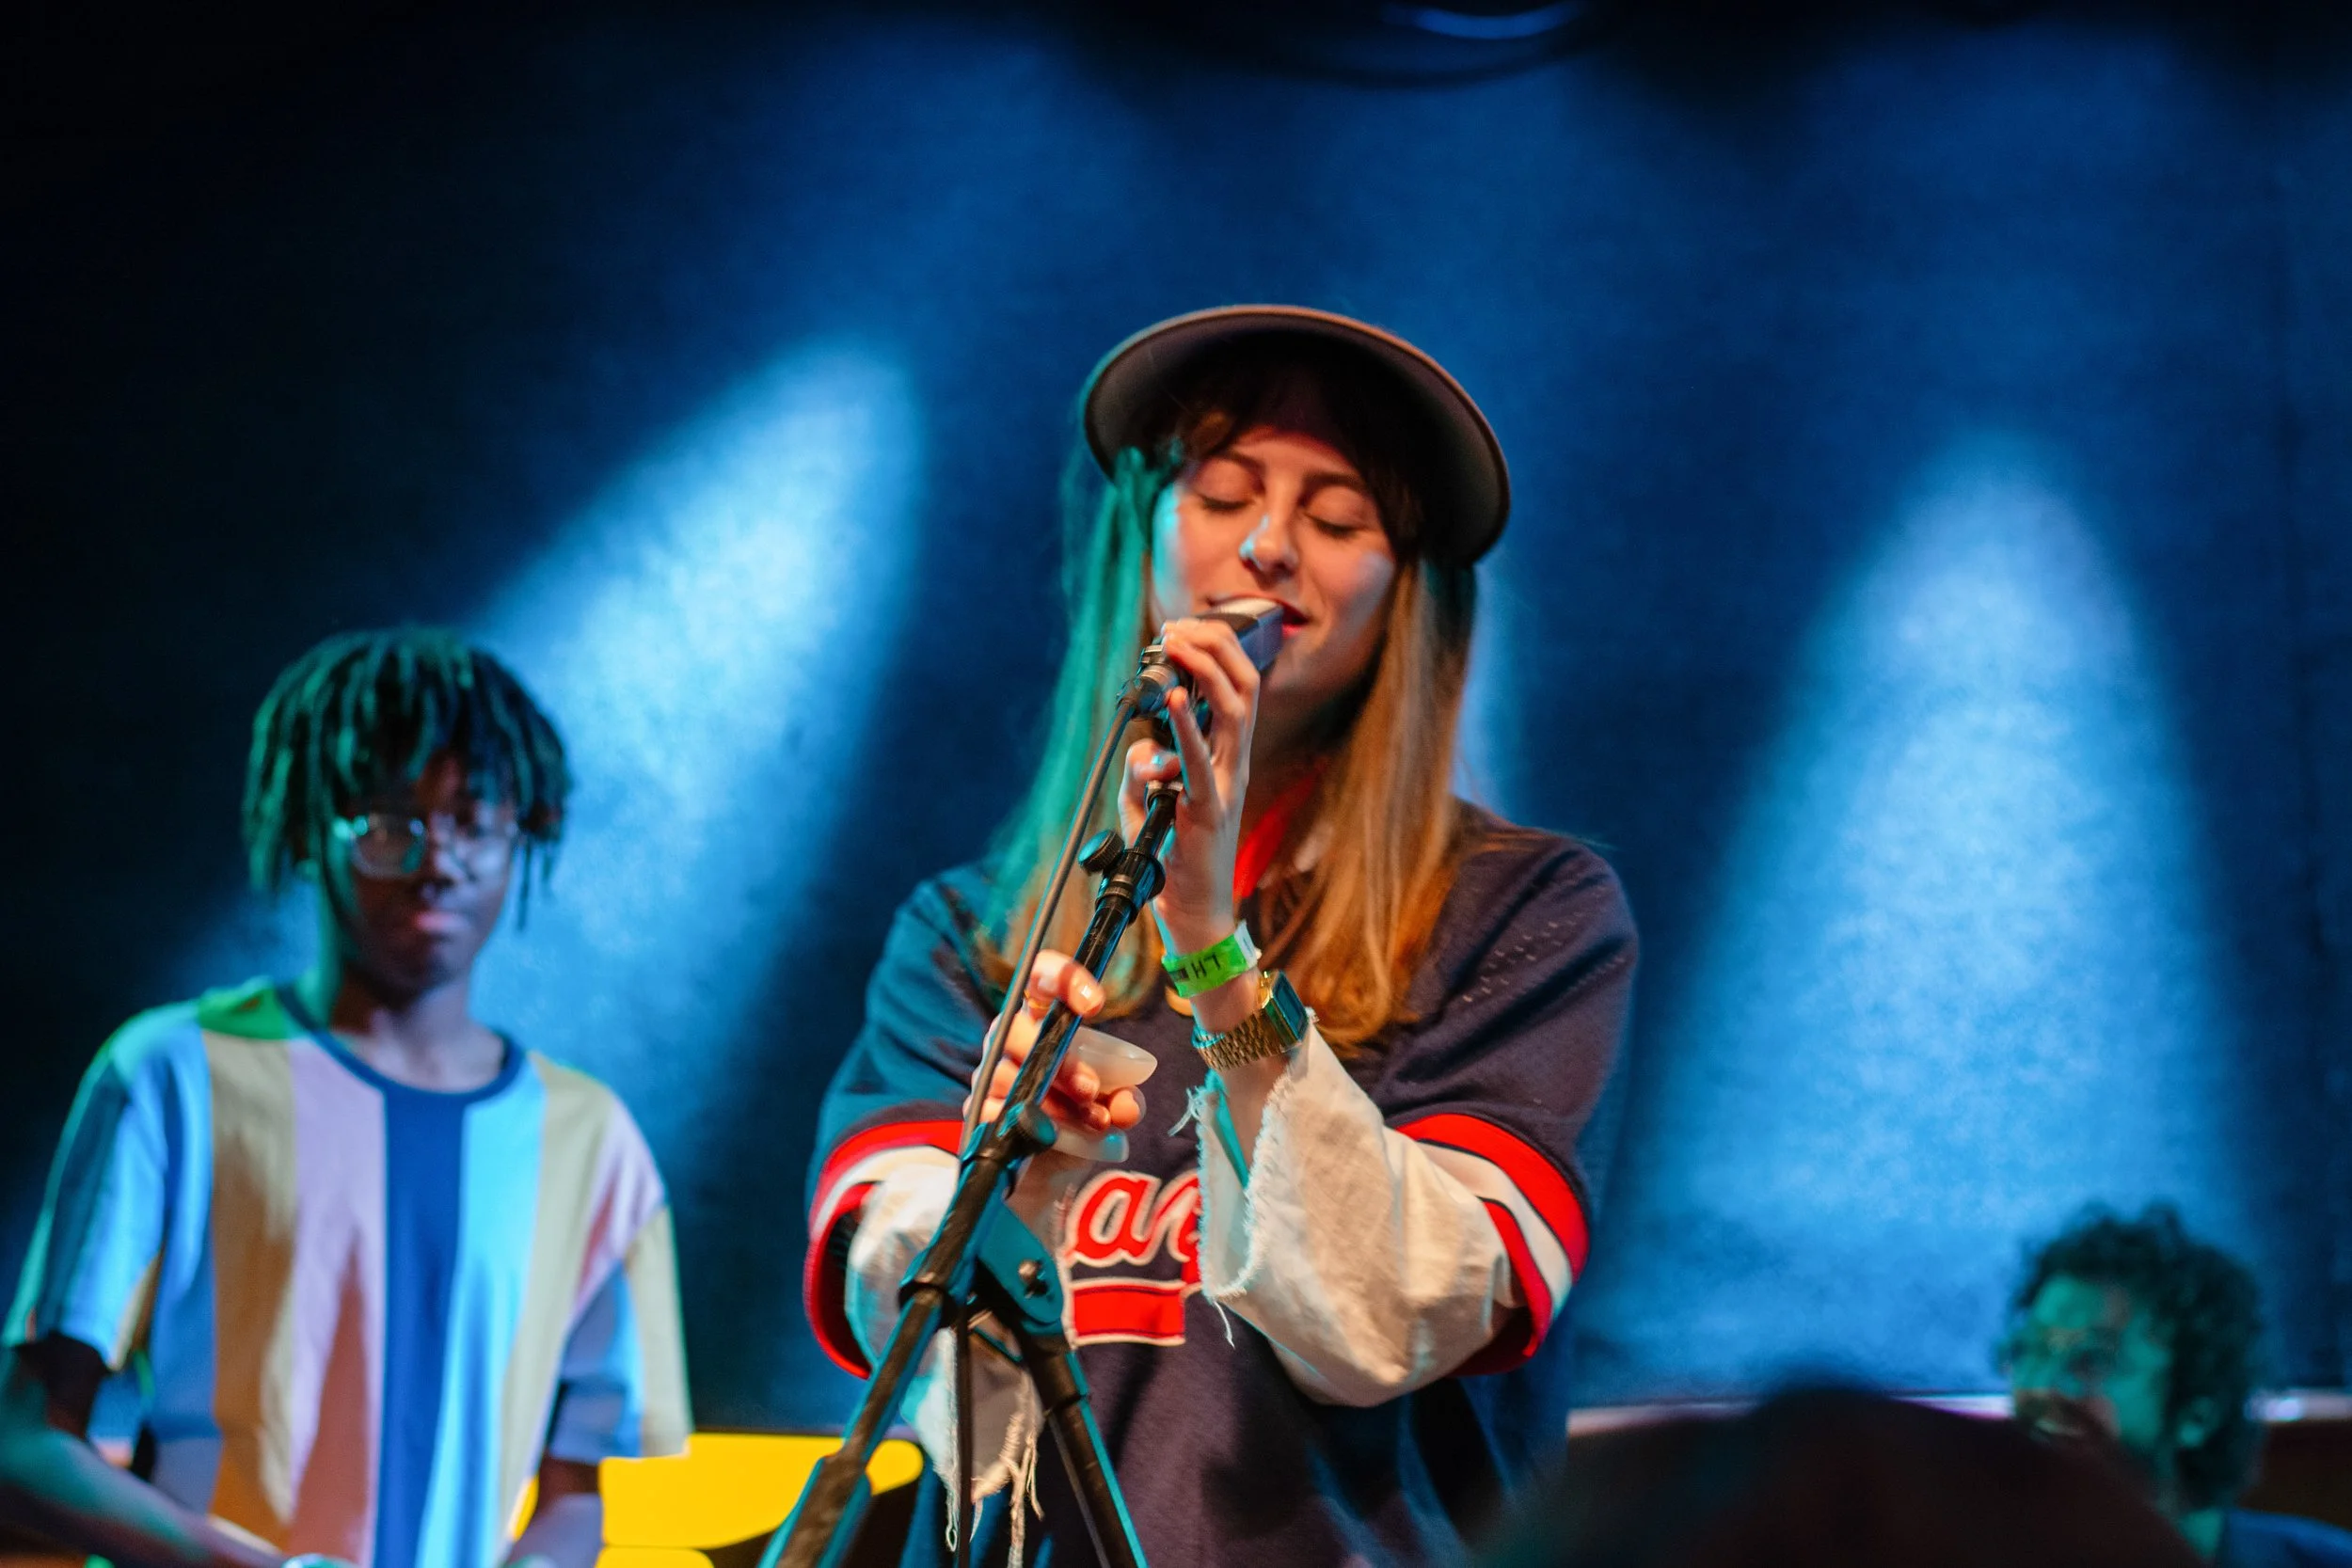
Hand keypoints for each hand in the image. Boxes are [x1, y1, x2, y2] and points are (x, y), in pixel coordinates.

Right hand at [967, 952, 1147, 1227]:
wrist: (1052, 1174)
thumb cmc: (1082, 1119)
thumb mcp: (1114, 1108)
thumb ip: (1125, 1101)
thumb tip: (1125, 1105)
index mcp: (1044, 1020)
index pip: (1040, 979)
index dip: (1063, 978)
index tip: (1095, 1005)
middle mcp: (1011, 1039)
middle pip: (1019, 1028)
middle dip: (1061, 1061)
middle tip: (1092, 1090)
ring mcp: (989, 1075)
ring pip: (1009, 1074)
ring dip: (1054, 1101)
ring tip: (1091, 1122)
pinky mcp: (979, 1111)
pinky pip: (996, 1112)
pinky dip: (1031, 1126)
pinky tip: (1055, 1139)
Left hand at [1122, 617, 1260, 955]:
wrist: (1194, 914)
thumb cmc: (1174, 859)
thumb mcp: (1147, 805)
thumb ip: (1141, 772)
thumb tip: (1139, 750)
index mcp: (1228, 759)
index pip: (1236, 689)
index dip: (1214, 652)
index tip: (1181, 630)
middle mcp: (1236, 765)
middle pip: (1244, 686)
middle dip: (1214, 646)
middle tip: (1179, 627)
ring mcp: (1228, 785)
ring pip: (1237, 710)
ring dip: (1206, 669)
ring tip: (1178, 644)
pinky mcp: (1210, 809)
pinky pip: (1202, 761)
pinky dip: (1188, 727)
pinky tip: (1175, 700)